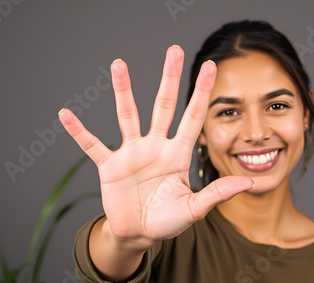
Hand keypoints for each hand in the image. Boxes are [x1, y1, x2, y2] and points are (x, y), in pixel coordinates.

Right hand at [58, 46, 252, 248]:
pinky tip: (66, 116)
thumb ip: (217, 193)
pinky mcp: (110, 167)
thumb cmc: (168, 221)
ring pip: (128, 115)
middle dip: (170, 78)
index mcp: (178, 154)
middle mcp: (155, 146)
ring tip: (119, 65)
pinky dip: (79, 132)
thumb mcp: (194, 209)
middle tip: (174, 50)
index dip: (202, 92)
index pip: (192, 117)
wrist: (139, 234)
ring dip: (123, 91)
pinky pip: (92, 145)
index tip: (210, 67)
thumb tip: (248, 181)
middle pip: (163, 105)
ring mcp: (132, 154)